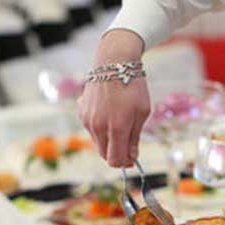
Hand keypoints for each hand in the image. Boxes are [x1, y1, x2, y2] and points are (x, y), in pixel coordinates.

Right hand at [79, 29, 150, 166]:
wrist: (113, 61)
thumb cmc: (132, 85)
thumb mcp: (142, 112)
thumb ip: (135, 137)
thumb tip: (131, 157)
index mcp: (116, 127)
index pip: (115, 160)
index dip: (124, 163)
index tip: (132, 159)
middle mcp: (99, 126)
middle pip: (105, 155)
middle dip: (117, 154)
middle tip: (129, 146)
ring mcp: (88, 120)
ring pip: (98, 143)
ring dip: (110, 141)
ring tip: (121, 124)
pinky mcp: (82, 113)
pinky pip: (92, 130)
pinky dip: (102, 129)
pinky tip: (110, 113)